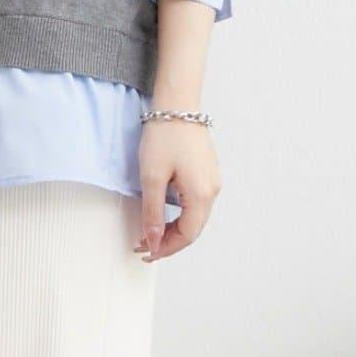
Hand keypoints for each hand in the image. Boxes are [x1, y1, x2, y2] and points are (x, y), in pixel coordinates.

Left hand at [136, 119, 220, 262]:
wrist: (177, 104)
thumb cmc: (164, 135)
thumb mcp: (152, 177)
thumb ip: (153, 213)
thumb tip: (152, 239)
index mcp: (201, 195)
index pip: (186, 236)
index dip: (165, 248)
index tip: (145, 252)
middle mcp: (212, 190)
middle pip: (192, 229)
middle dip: (168, 241)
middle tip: (143, 245)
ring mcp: (212, 181)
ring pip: (194, 217)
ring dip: (173, 228)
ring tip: (150, 231)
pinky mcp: (207, 172)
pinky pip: (195, 203)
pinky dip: (179, 214)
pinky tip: (163, 213)